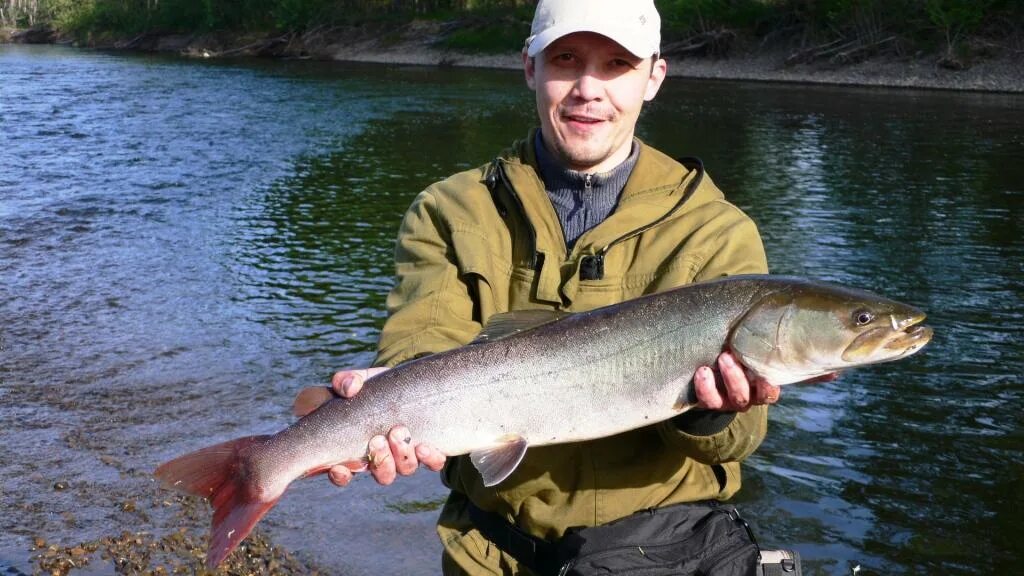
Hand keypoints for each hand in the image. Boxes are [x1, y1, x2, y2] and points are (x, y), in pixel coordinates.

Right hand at [321, 368, 446, 486]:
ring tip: (399, 431)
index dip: (341, 476)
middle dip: (380, 460)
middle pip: (382, 474)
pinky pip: (434, 463)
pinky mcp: (430, 450)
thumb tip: (349, 388)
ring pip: (405, 469)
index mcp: (359, 449)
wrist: (409, 384)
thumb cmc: (376, 388)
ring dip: (402, 456)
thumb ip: (347, 381)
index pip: (345, 474)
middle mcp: (384, 458)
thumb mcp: (360, 381)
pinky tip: (424, 446)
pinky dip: (430, 458)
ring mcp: (408, 456)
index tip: (339, 467)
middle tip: (378, 440)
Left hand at [693, 352, 838, 411]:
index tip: (768, 374)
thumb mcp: (772, 361)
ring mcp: (727, 399)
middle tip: (731, 355)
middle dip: (741, 380)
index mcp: (764, 385)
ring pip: (731, 399)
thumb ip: (800, 365)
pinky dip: (705, 387)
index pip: (772, 391)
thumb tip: (838, 370)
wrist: (712, 375)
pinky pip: (706, 399)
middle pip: (751, 398)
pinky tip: (702, 370)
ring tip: (721, 357)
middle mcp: (748, 396)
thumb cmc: (748, 362)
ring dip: (727, 379)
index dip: (770, 385)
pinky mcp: (707, 399)